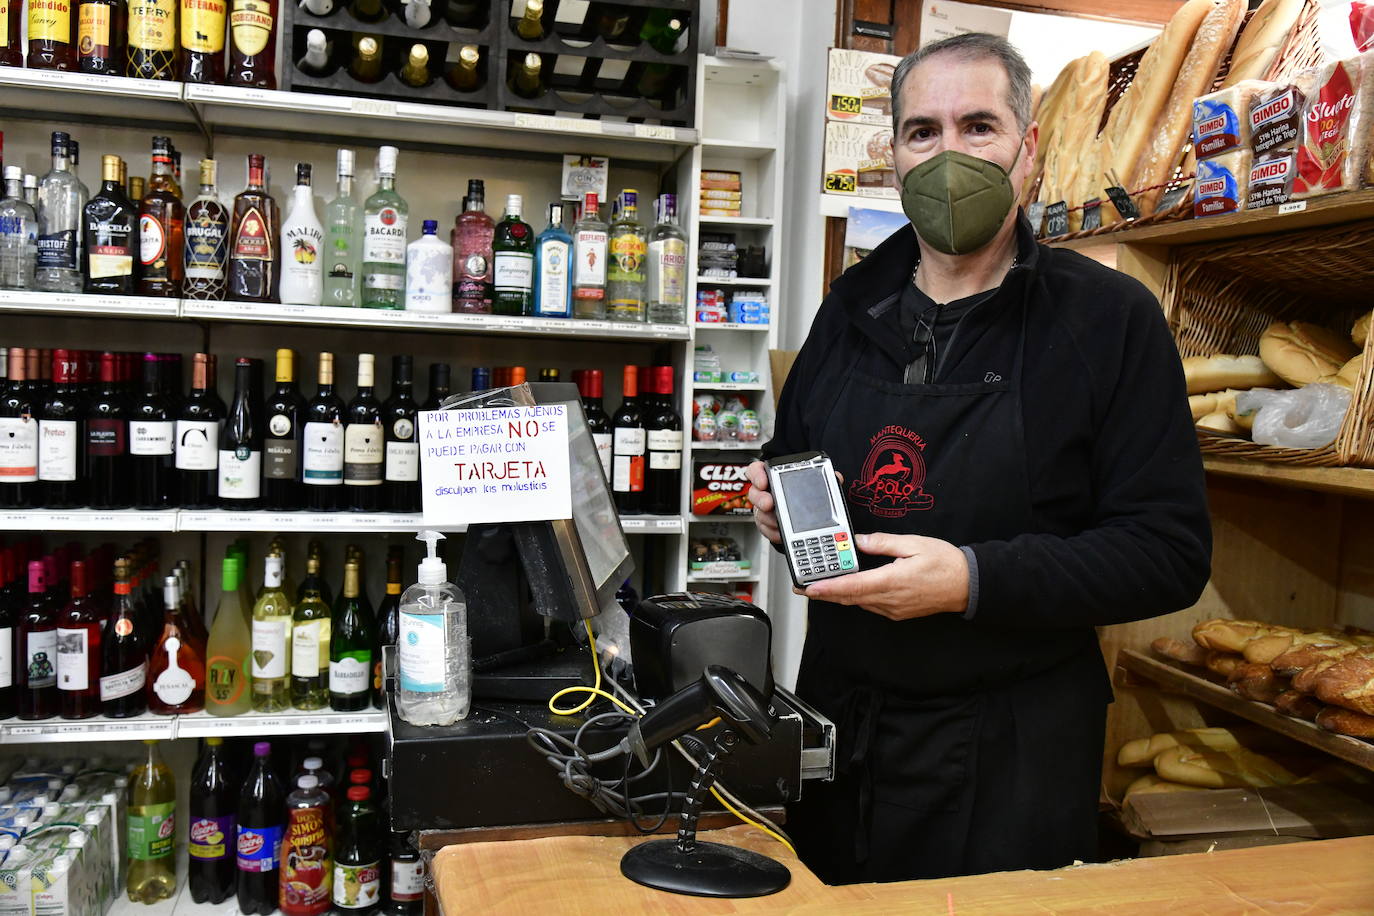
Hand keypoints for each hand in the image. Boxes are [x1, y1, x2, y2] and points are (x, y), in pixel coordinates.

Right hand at [746, 461, 844, 545]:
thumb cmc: (806, 495)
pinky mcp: (767, 525)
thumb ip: (825, 479)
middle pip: (754, 493)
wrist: (806, 513)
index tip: (763, 481)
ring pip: (759, 513)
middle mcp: (766, 493)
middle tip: (770, 503)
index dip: (757, 474)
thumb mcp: (817, 484)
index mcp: (774, 477)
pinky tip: (781, 533)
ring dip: (769, 518)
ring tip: (779, 521)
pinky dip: (773, 532)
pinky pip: (765, 530)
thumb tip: (836, 477)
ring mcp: (764, 510)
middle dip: (761, 499)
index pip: (757, 470)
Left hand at [800, 533, 969, 619]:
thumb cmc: (946, 563)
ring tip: (820, 585)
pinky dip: (855, 597)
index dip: (828, 588)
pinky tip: (848, 588)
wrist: (968, 586)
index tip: (810, 587)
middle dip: (824, 593)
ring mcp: (893, 609)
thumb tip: (859, 541)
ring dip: (839, 595)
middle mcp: (890, 599)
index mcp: (892, 581)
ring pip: (858, 603)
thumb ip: (883, 543)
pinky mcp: (898, 612)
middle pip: (849, 598)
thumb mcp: (914, 544)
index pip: (853, 586)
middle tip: (803, 587)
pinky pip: (871, 605)